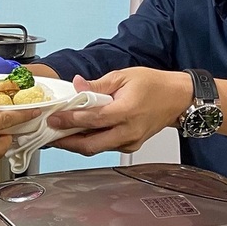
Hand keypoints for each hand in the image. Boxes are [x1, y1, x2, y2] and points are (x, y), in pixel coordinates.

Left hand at [47, 67, 192, 154]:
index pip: (92, 120)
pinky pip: (105, 147)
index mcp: (127, 111)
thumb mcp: (124, 77)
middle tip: (49, 135)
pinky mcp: (131, 145)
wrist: (178, 98)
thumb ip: (97, 85)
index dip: (70, 120)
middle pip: (91, 145)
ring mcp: (131, 141)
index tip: (53, 118)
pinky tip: (78, 135)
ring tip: (59, 135)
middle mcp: (129, 131)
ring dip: (76, 143)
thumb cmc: (154, 85)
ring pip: (97, 148)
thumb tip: (77, 86)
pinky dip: (90, 142)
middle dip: (66, 142)